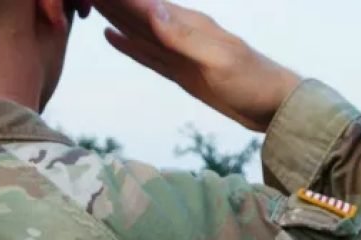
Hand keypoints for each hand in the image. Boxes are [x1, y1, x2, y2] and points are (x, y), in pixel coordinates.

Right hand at [93, 0, 301, 131]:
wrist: (274, 107)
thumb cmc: (253, 81)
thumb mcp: (218, 60)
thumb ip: (184, 37)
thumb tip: (152, 9)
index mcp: (188, 24)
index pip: (143, 4)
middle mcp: (180, 32)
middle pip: (135, 12)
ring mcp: (180, 52)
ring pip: (137, 31)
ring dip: (112, 16)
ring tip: (86, 3)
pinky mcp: (182, 72)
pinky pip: (148, 54)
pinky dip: (128, 44)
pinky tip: (112, 36)